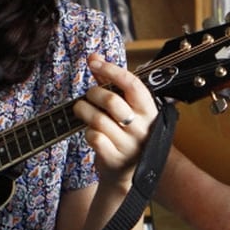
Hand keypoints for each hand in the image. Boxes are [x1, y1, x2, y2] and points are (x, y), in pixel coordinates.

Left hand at [74, 54, 157, 187]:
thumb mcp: (125, 107)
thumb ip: (110, 82)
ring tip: (80, 109)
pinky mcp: (115, 159)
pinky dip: (87, 132)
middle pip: (111, 101)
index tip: (95, 62)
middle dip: (93, 94)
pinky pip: (94, 138)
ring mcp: (129, 145)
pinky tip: (89, 131)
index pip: (132, 84)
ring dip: (83, 111)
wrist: (127, 172)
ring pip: (98, 120)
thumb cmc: (125, 131)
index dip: (112, 70)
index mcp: (149, 110)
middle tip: (88, 95)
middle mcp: (142, 127)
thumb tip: (94, 58)